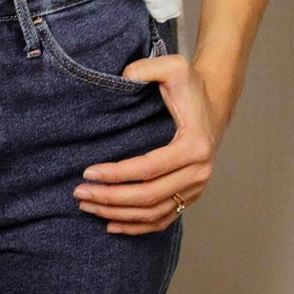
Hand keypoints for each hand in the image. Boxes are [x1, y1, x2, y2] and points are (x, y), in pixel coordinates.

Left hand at [72, 49, 226, 234]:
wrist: (213, 102)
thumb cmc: (190, 86)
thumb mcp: (174, 66)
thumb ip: (147, 67)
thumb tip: (121, 78)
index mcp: (194, 145)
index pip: (148, 168)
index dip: (116, 174)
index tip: (87, 172)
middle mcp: (199, 172)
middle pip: (148, 196)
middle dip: (110, 198)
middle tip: (79, 193)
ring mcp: (196, 188)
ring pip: (153, 213)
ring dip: (118, 214)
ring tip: (88, 207)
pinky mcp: (191, 196)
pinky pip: (163, 220)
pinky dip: (137, 227)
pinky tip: (112, 224)